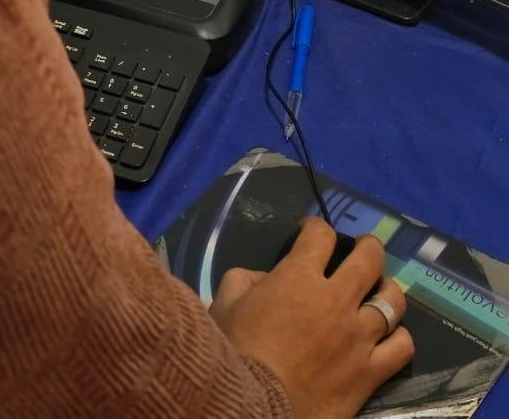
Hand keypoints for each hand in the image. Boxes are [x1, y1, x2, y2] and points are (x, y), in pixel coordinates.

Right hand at [210, 219, 413, 418]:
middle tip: (362, 247)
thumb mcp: (225, 303)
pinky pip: (402, 347)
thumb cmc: (236, 352)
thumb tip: (264, 278)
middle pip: (370, 258)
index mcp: (299, 276)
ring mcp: (359, 336)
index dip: (315, 227)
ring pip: (393, 300)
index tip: (309, 233)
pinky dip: (399, 337)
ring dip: (388, 290)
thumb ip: (245, 279)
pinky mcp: (371, 372)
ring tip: (381, 290)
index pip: (320, 234)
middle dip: (367, 246)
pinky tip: (390, 336)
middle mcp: (337, 299)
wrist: (254, 408)